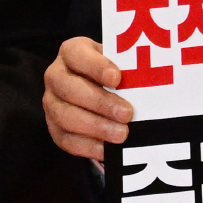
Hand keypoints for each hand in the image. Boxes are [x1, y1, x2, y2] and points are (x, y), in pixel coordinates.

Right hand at [43, 37, 133, 160]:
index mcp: (71, 52)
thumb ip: (127, 67)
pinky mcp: (54, 128)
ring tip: (121, 134)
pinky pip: (66, 140)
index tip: (117, 78)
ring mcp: (51, 103)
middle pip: (69, 88)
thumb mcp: (117, 62)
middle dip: (99, 102)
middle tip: (126, 113)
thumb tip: (151, 78)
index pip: (76, 54)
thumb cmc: (110, 73)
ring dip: (96, 127)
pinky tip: (108, 150)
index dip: (95, 66)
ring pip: (66, 116)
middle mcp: (55, 76)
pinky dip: (88, 146)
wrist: (96, 90)